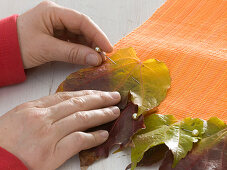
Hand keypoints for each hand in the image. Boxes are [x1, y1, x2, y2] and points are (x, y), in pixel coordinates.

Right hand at [0, 91, 120, 169]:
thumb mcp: (18, 118)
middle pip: (77, 104)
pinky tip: (103, 134)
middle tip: (114, 96)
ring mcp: (47, 135)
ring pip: (81, 118)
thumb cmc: (3, 143)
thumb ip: (40, 111)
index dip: (86, 93)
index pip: (66, 96)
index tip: (98, 92)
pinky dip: (93, 137)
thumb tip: (63, 108)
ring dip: (101, 114)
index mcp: (33, 108)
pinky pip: (78, 140)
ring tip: (114, 111)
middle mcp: (42, 118)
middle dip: (99, 99)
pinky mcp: (51, 154)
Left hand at [17, 1, 112, 68]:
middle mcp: (56, 15)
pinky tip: (87, 56)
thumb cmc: (19, 45)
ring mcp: (57, 25)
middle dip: (95, 41)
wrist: (3, 51)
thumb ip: (73, 53)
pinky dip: (81, 48)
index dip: (97, 34)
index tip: (108, 48)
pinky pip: (73, 40)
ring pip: (79, 34)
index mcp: (52, 11)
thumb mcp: (47, 49)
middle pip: (82, 27)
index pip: (81, 21)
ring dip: (89, 46)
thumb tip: (96, 59)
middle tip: (104, 56)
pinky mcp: (56, 34)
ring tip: (97, 58)